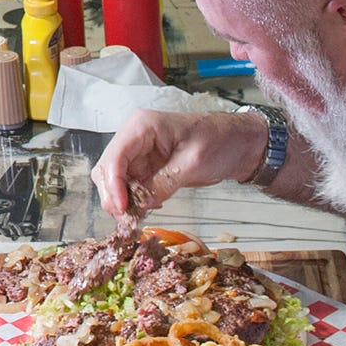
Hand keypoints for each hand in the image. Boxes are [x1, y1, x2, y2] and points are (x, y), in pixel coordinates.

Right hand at [90, 108, 273, 216]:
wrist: (238, 143)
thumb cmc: (220, 142)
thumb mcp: (193, 162)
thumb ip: (164, 182)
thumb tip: (142, 204)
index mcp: (142, 126)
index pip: (115, 157)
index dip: (113, 185)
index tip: (122, 209)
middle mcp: (134, 137)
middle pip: (107, 169)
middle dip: (113, 195)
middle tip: (127, 219)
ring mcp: (138, 153)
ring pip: (114, 180)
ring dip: (121, 200)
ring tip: (137, 218)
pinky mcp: (146, 167)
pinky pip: (130, 186)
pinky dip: (133, 200)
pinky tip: (147, 208)